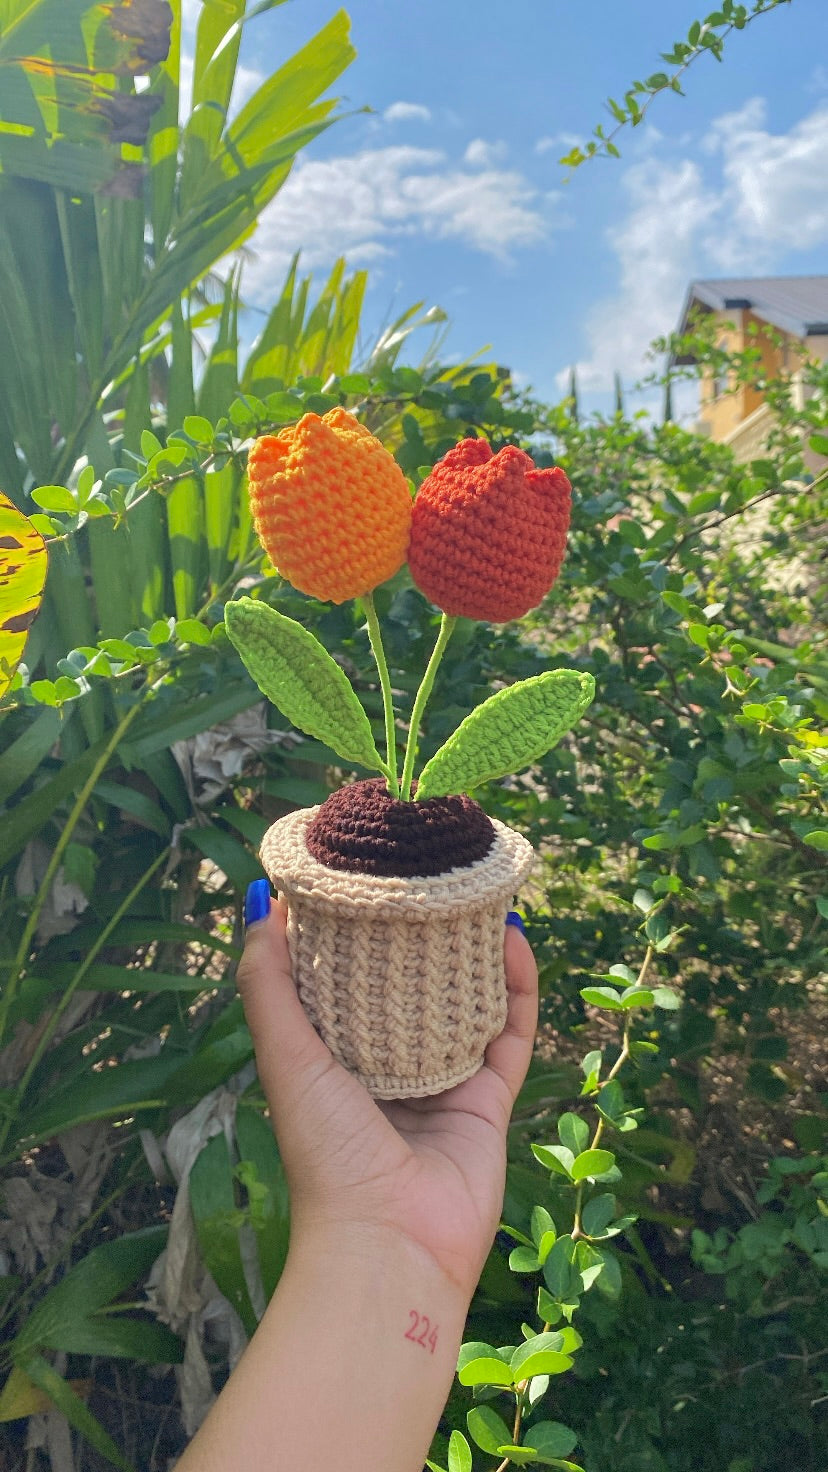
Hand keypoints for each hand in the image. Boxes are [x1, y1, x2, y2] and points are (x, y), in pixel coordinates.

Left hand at [237, 896, 537, 1295]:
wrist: (390, 1244)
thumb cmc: (326, 1153)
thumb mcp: (285, 1056)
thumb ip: (268, 984)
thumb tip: (261, 902)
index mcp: (334, 1059)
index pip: (346, 980)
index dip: (355, 929)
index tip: (364, 874)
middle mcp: (388, 1067)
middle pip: (410, 985)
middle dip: (421, 933)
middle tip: (430, 874)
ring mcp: (443, 1081)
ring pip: (466, 1001)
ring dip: (473, 950)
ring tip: (477, 893)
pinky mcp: (490, 1098)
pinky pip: (510, 1032)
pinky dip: (518, 987)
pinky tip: (515, 939)